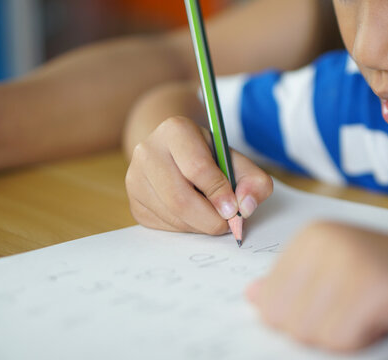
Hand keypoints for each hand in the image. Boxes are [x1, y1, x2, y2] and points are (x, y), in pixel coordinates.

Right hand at [125, 116, 272, 233]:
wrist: (176, 154)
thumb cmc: (210, 157)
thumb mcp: (236, 160)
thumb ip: (253, 181)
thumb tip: (246, 207)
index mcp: (175, 130)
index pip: (197, 168)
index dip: (219, 193)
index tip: (234, 209)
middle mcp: (147, 151)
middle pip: (179, 198)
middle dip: (210, 219)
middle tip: (228, 224)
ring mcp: (135, 178)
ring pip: (172, 216)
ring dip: (200, 226)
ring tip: (214, 216)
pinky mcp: (134, 202)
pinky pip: (164, 226)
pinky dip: (187, 228)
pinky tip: (195, 215)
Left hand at [246, 221, 387, 351]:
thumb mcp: (336, 273)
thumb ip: (293, 284)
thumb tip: (252, 296)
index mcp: (310, 237)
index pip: (269, 301)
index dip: (298, 319)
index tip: (332, 307)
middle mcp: (324, 242)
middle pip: (284, 319)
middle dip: (317, 331)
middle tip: (354, 312)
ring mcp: (349, 262)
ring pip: (311, 334)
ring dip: (342, 337)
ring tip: (370, 314)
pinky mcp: (374, 287)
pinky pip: (342, 340)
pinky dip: (362, 342)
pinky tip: (384, 319)